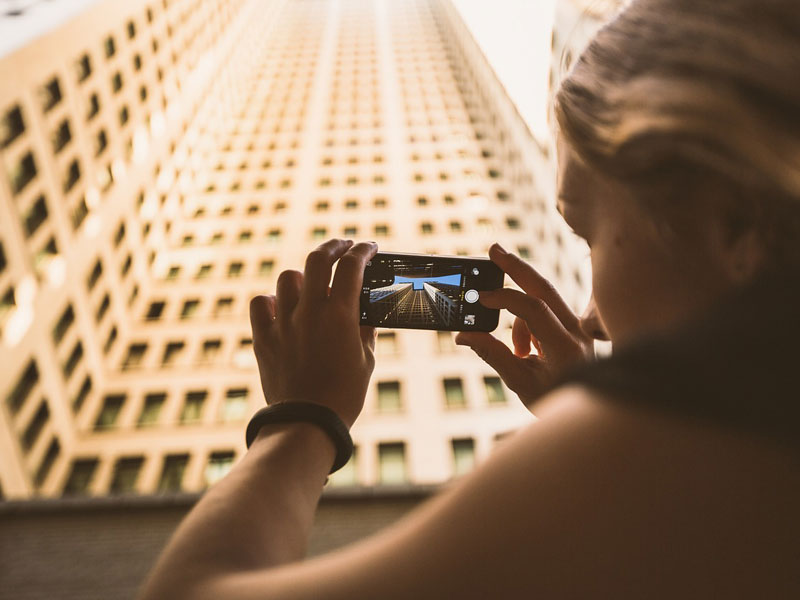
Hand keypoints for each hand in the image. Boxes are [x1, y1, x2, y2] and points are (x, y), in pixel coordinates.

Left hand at [249, 239, 378, 427]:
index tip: (369, 248)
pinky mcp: (264, 338)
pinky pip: (261, 303)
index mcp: (340, 315)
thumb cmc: (344, 395)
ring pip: (289, 278)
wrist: (308, 423)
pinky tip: (282, 307)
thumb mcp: (366, 360)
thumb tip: (364, 310)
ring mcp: (283, 323)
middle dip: (334, 246)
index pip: (352, 266)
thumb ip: (365, 329)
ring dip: (304, 276)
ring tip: (312, 284)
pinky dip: (272, 300)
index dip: (362, 251)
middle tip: (343, 246)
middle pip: (318, 259)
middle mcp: (309, 312)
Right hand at [455, 244, 593, 408]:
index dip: (505, 299)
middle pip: (544, 287)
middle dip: (516, 267)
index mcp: (566, 347)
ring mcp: (579, 326)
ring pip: (543, 298)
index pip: (534, 310)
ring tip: (519, 353)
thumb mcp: (520, 382)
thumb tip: (464, 335)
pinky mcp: (575, 325)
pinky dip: (528, 321)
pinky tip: (528, 351)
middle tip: (494, 250)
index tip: (480, 299)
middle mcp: (577, 331)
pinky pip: (546, 310)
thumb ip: (492, 354)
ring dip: (520, 315)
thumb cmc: (554, 399)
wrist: (587, 410)